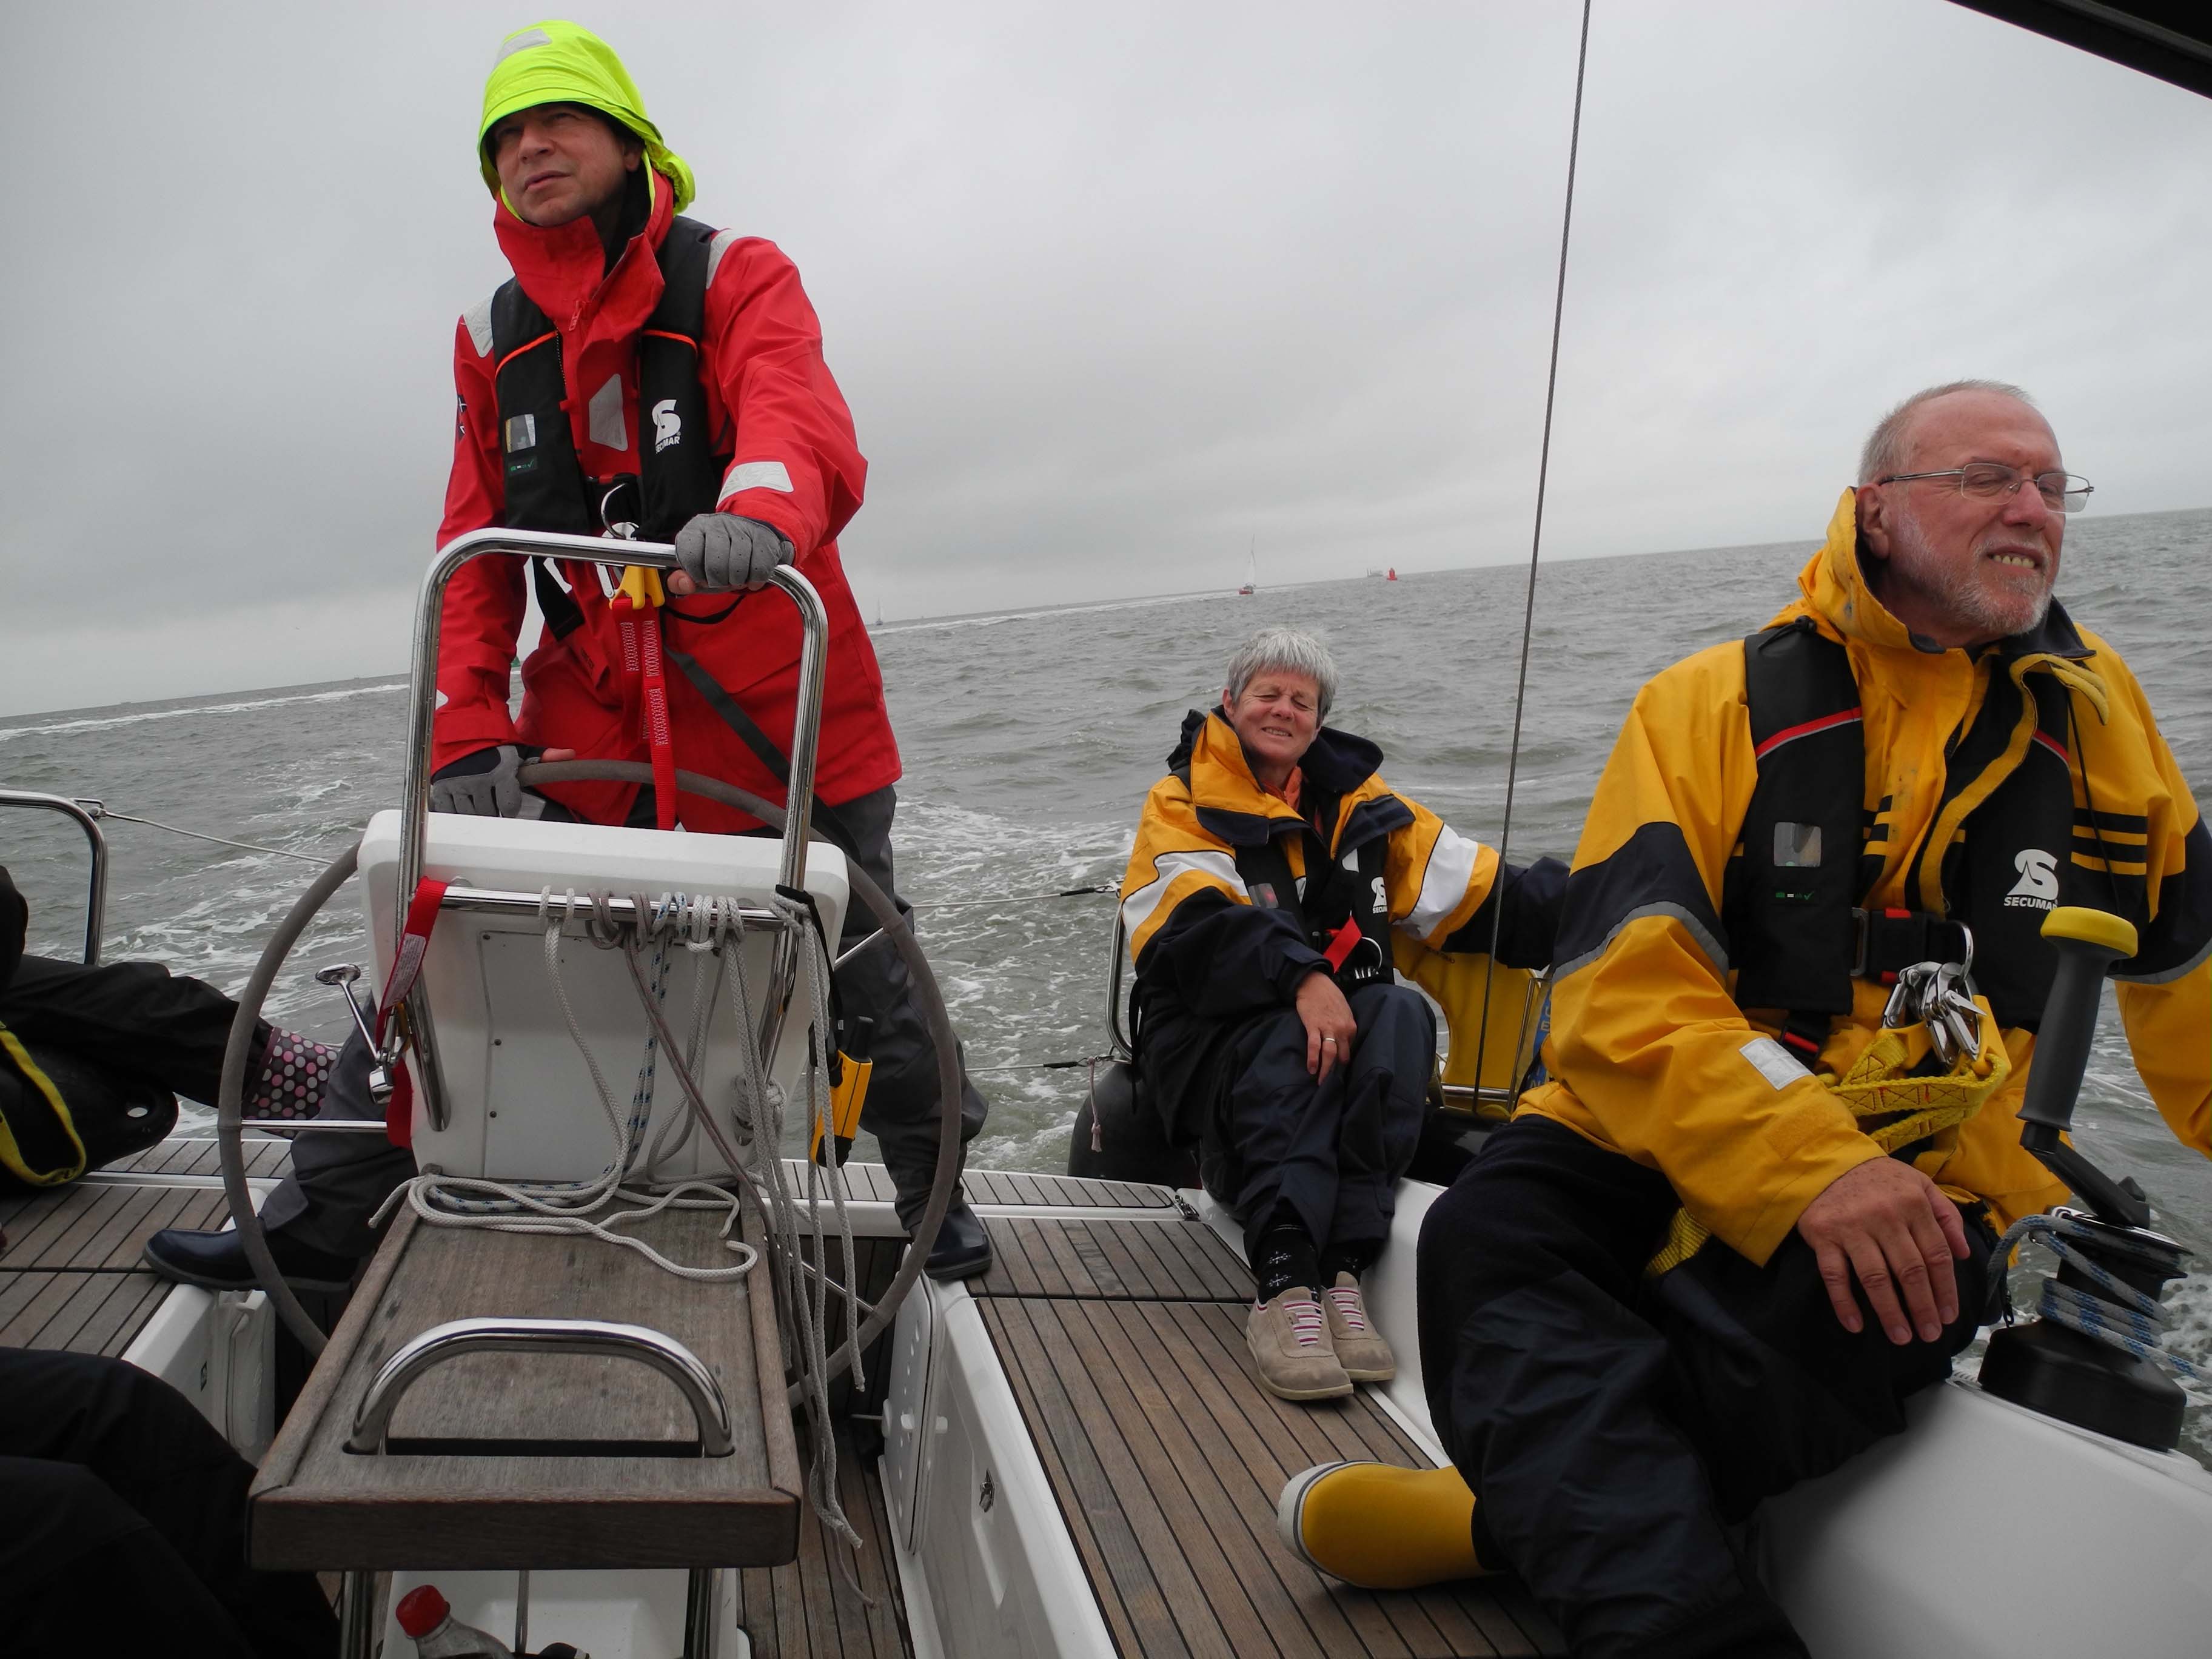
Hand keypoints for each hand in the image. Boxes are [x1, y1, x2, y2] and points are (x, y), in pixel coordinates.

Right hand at [427, 743, 574, 817]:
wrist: (463, 731)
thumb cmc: (495, 746)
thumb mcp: (521, 751)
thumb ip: (544, 756)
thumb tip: (570, 754)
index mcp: (500, 773)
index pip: (509, 806)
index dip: (510, 807)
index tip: (509, 803)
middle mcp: (478, 780)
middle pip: (489, 813)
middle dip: (492, 811)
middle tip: (492, 803)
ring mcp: (458, 785)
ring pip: (469, 814)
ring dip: (475, 813)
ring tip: (479, 804)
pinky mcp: (441, 787)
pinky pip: (449, 811)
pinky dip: (456, 812)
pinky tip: (462, 806)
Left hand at [668, 513, 791, 594]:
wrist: (750, 541)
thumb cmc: (718, 558)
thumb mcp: (695, 570)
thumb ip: (680, 581)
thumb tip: (684, 584)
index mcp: (695, 528)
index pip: (689, 554)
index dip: (695, 574)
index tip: (703, 578)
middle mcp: (717, 523)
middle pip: (715, 564)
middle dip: (719, 580)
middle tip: (723, 580)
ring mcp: (741, 527)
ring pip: (738, 566)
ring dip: (738, 581)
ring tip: (737, 578)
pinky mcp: (762, 535)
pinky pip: (759, 568)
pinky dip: (755, 580)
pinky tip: (751, 578)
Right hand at [1294, 970, 1357, 1083]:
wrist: (1315, 983)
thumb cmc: (1330, 996)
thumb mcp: (1345, 1011)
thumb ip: (1345, 1027)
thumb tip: (1344, 1041)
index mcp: (1351, 1027)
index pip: (1349, 1050)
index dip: (1343, 1061)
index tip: (1337, 1070)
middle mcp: (1342, 1030)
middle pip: (1341, 1056)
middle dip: (1336, 1071)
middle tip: (1330, 1083)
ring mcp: (1328, 1029)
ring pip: (1329, 1054)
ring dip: (1326, 1070)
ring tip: (1321, 1082)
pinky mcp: (1313, 1026)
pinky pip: (1314, 1046)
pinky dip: (1313, 1059)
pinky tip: (1311, 1069)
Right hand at [1795, 1157, 1970, 1344]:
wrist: (1824, 1160)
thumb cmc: (1877, 1178)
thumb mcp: (1919, 1184)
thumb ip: (1946, 1215)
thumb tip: (1964, 1253)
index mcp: (1913, 1205)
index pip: (1936, 1256)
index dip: (1945, 1289)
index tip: (1949, 1316)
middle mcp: (1885, 1217)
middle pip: (1910, 1271)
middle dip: (1922, 1307)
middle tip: (1929, 1334)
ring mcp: (1852, 1227)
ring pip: (1876, 1278)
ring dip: (1890, 1311)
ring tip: (1901, 1337)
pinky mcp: (1823, 1235)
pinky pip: (1834, 1275)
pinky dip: (1844, 1302)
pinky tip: (1856, 1325)